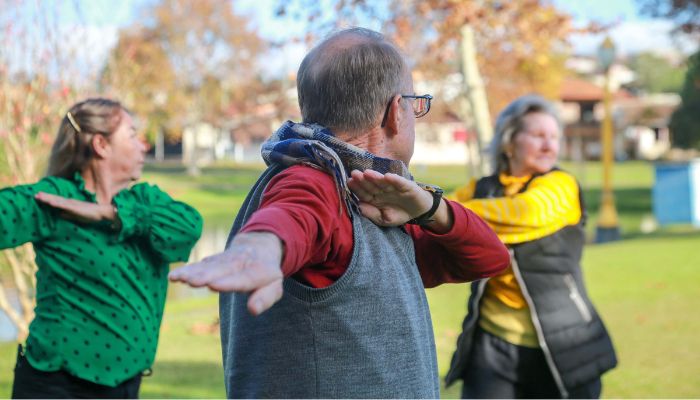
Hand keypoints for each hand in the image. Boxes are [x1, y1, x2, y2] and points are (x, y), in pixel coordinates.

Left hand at [35, 192, 114, 222]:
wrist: (101, 213)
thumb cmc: (90, 215)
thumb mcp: (75, 216)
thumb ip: (67, 214)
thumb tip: (58, 214)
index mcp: (69, 204)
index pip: (56, 201)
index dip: (47, 199)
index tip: (38, 196)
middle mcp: (69, 202)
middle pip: (55, 199)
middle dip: (45, 197)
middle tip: (35, 194)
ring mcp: (72, 204)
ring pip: (57, 200)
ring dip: (48, 198)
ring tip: (39, 196)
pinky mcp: (75, 207)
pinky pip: (64, 205)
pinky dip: (57, 203)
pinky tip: (51, 202)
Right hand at [168, 232, 283, 315]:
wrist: (259, 246)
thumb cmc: (266, 273)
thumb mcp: (275, 286)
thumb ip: (265, 298)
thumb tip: (253, 310)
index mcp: (257, 271)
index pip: (243, 278)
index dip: (229, 282)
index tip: (213, 285)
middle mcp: (239, 263)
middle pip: (221, 269)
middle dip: (206, 275)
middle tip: (192, 281)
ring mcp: (225, 260)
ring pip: (207, 266)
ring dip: (192, 272)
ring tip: (177, 278)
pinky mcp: (213, 261)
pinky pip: (200, 265)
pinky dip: (187, 270)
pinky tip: (173, 277)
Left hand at [347, 169, 432, 226]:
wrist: (418, 211)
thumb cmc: (398, 214)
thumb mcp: (384, 219)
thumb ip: (371, 214)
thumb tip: (359, 206)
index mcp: (374, 198)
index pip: (364, 192)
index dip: (357, 188)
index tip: (349, 182)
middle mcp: (382, 190)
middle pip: (371, 185)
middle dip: (363, 180)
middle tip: (354, 173)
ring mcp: (394, 187)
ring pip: (383, 182)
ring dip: (375, 177)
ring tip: (367, 173)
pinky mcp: (406, 186)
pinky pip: (399, 182)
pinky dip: (394, 179)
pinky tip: (387, 176)